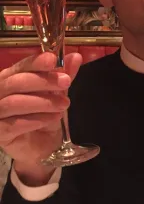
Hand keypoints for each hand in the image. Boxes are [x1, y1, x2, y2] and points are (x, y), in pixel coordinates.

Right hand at [0, 52, 81, 183]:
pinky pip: (14, 124)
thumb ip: (65, 75)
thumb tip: (75, 57)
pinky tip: (52, 118)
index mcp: (12, 78)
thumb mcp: (58, 93)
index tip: (53, 60)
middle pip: (16, 82)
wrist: (43, 146)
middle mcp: (0, 92)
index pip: (21, 66)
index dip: (36, 62)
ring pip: (13, 102)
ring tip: (64, 104)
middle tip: (65, 83)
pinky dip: (36, 119)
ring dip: (42, 102)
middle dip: (43, 81)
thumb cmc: (46, 115)